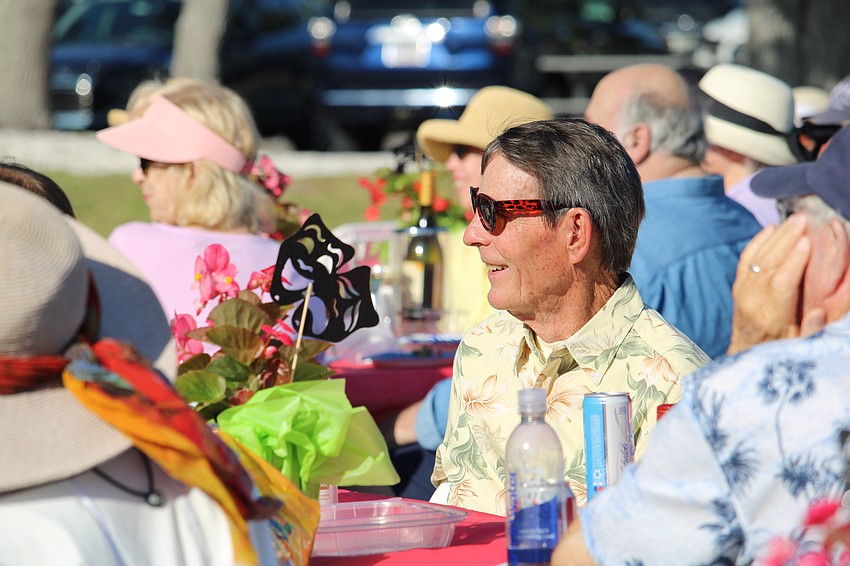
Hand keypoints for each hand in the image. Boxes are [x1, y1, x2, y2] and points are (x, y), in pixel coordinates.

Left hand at [727, 214, 821, 353]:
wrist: (747, 351)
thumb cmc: (780, 348)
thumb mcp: (799, 344)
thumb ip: (810, 329)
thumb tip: (818, 312)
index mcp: (769, 316)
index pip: (781, 282)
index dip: (794, 261)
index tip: (808, 241)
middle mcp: (752, 300)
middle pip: (769, 263)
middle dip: (787, 239)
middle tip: (804, 220)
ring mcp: (742, 290)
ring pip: (758, 257)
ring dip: (777, 236)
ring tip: (795, 219)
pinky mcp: (738, 283)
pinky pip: (747, 257)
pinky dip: (759, 241)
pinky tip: (772, 228)